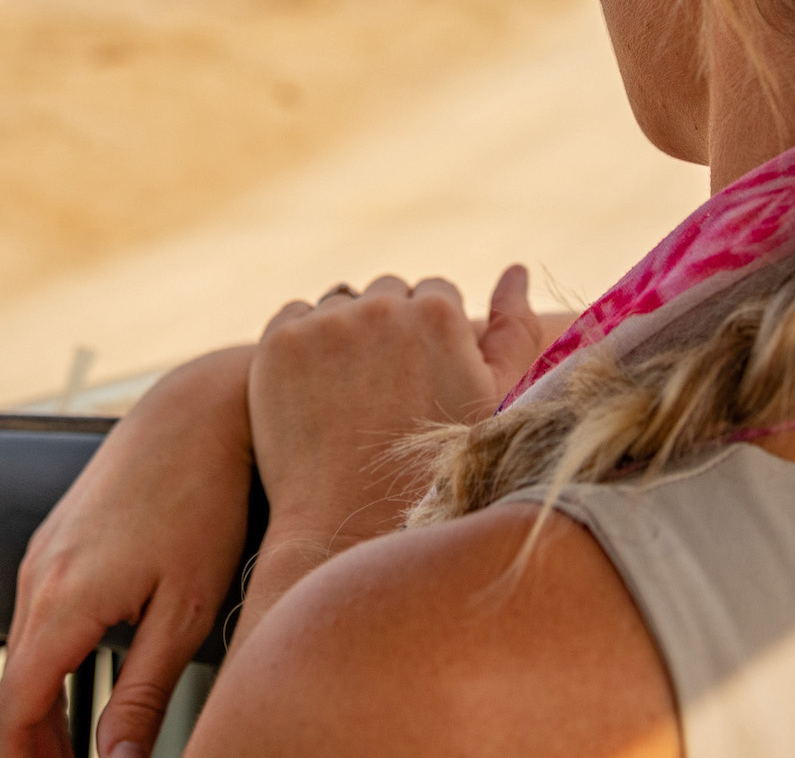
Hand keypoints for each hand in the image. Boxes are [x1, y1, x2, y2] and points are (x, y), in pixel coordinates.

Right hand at [0, 347, 254, 757]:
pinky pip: (34, 620)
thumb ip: (142, 694)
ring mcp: (42, 555)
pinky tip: (83, 687)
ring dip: (40, 712)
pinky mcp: (56, 541)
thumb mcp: (186, 612)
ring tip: (80, 753)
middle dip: (32, 749)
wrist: (196, 412)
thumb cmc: (203, 500)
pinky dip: (46, 668)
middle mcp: (37, 578)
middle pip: (10, 692)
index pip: (12, 712)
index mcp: (62, 601)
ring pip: (21, 657)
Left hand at [234, 266, 545, 642]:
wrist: (352, 525)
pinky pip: (295, 317)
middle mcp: (382, 307)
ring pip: (340, 303)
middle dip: (389, 330)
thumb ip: (513, 329)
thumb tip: (515, 268)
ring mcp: (325, 324)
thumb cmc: (436, 469)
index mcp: (440, 313)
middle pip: (387, 294)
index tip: (423, 378)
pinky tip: (317, 391)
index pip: (435, 293)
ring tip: (353, 395)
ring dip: (346, 333)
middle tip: (387, 391)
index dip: (432, 338)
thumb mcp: (495, 401)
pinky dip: (304, 345)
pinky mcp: (278, 344)